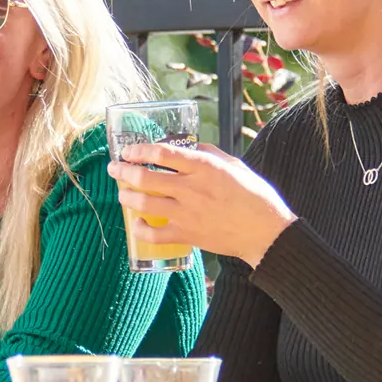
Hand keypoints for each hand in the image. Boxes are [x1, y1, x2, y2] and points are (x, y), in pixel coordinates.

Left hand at [109, 144, 292, 268]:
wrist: (266, 232)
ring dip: (126, 197)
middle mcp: (191, 188)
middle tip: (115, 169)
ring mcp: (187, 213)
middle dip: (123, 171)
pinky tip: (136, 223)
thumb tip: (186, 147)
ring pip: (144, 203)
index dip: (139, 151)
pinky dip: (140, 228)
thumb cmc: (254, 195)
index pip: (162, 153)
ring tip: (122, 193)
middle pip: (145, 178)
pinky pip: (154, 234)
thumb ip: (208, 153)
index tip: (129, 151)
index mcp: (204, 167)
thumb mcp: (234, 165)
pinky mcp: (188, 235)